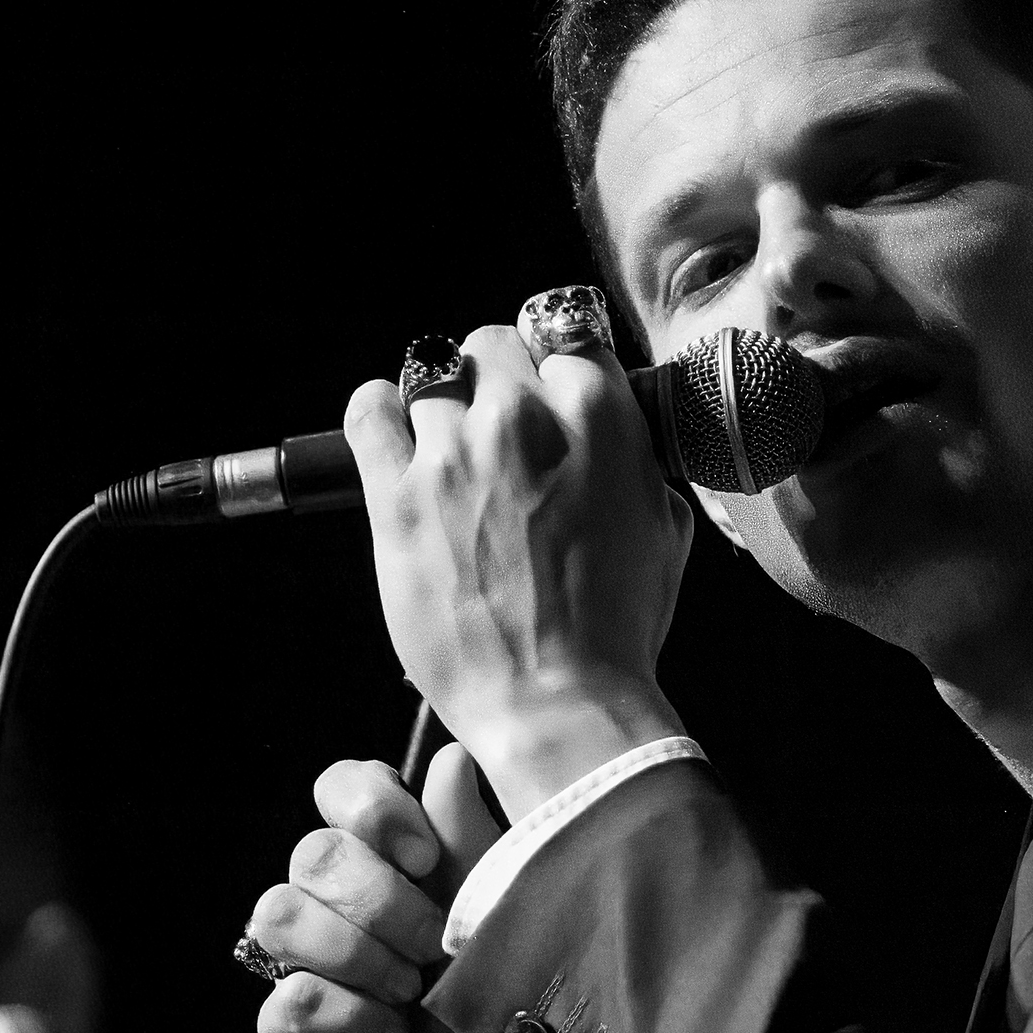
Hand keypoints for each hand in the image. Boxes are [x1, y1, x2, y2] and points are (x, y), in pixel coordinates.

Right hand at [249, 745, 620, 1032]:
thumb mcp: (517, 933)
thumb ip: (480, 847)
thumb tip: (447, 758)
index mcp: (403, 875)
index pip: (345, 793)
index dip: (369, 803)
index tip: (423, 849)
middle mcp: (348, 919)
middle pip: (312, 850)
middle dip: (378, 893)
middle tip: (437, 946)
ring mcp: (312, 979)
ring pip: (279, 912)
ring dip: (356, 949)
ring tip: (414, 997)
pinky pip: (284, 998)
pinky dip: (344, 1015)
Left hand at [347, 321, 697, 818]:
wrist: (555, 700)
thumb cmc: (616, 627)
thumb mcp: (664, 526)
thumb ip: (635, 457)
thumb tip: (615, 427)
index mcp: (600, 417)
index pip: (565, 332)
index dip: (553, 365)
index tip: (545, 391)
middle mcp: (523, 420)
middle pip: (491, 344)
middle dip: (496, 381)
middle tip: (499, 433)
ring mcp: (454, 454)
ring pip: (431, 372)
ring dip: (442, 405)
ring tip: (450, 449)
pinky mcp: (397, 496)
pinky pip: (368, 410)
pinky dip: (378, 411)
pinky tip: (394, 433)